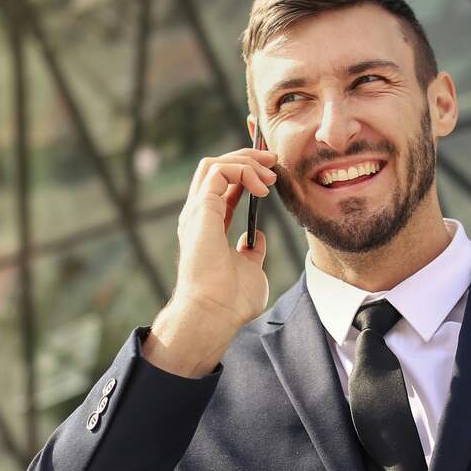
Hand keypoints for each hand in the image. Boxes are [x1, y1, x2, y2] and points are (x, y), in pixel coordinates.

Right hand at [141, 147, 279, 375]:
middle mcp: (199, 215)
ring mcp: (197, 211)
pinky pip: (218, 171)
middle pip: (215, 167)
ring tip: (270, 174)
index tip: (271, 172)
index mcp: (208, 226)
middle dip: (246, 157)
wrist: (216, 312)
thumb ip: (252, 251)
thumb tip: (256, 238)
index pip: (222, 186)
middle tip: (274, 162)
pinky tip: (261, 188)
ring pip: (213, 163)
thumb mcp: (250, 269)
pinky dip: (242, 171)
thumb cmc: (231, 301)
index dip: (245, 172)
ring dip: (245, 161)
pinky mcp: (200, 210)